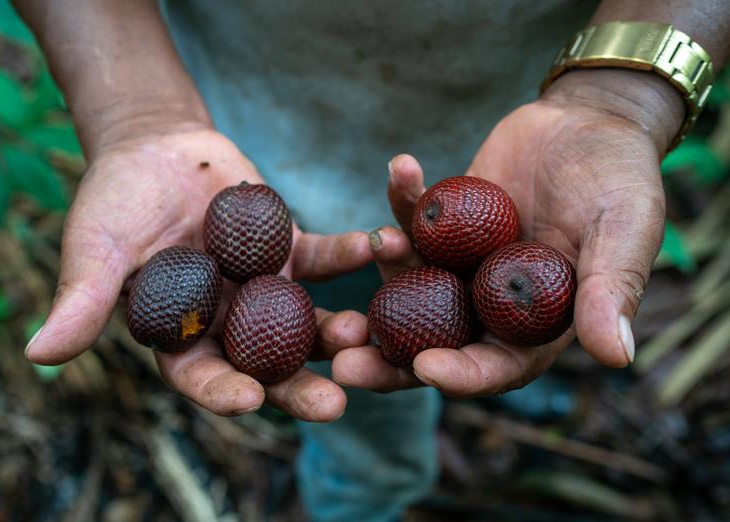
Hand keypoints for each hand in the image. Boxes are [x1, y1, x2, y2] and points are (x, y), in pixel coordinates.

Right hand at [25, 126, 371, 420]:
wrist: (155, 148)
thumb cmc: (115, 201)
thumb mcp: (96, 248)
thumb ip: (81, 299)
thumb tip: (38, 355)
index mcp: (180, 335)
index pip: (202, 376)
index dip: (223, 392)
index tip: (250, 402)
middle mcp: (229, 322)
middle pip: (266, 364)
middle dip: (299, 386)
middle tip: (336, 406)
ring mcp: (265, 288)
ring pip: (304, 320)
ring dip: (335, 328)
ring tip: (361, 330)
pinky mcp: (291, 249)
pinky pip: (324, 256)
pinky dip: (347, 253)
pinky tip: (373, 246)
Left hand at [334, 70, 678, 395]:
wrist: (590, 126)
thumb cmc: (620, 182)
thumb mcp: (624, 231)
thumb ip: (612, 289)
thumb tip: (617, 356)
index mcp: (534, 325)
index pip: (494, 366)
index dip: (460, 374)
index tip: (424, 368)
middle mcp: (488, 304)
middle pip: (434, 343)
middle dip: (388, 357)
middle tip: (342, 364)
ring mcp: (459, 265)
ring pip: (411, 284)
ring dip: (386, 269)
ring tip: (377, 241)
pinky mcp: (441, 225)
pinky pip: (414, 220)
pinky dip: (403, 200)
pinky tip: (400, 168)